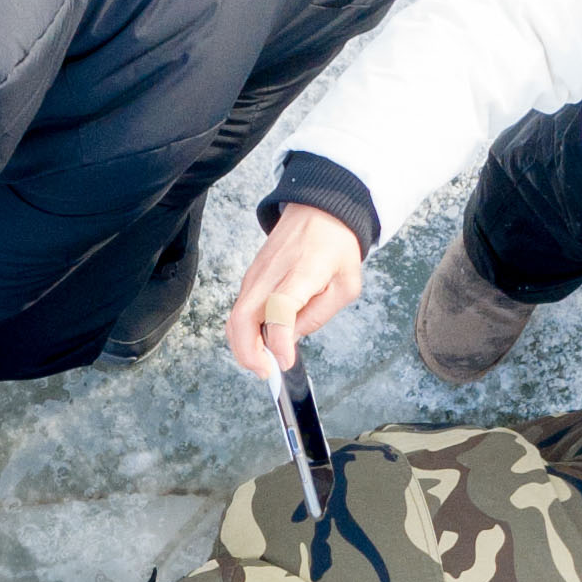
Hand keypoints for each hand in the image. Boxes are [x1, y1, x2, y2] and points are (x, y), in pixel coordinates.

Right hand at [224, 201, 365, 383]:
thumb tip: (291, 337)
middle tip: (266, 372)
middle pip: (242, 319)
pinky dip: (245, 332)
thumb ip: (320, 314)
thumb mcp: (346, 284)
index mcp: (302, 272)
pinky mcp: (250, 278)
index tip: (285, 362)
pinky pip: (240, 311)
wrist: (319, 210)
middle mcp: (271, 274)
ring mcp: (256, 275)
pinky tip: (261, 342)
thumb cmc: (335, 245)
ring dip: (244, 346)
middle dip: (248, 354)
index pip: (279, 310)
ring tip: (263, 362)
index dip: (278, 341)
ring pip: (236, 318)